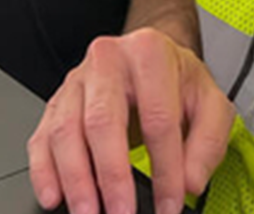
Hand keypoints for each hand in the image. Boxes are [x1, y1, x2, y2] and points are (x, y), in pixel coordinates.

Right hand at [29, 28, 233, 213]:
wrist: (151, 57)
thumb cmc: (178, 81)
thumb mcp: (211, 104)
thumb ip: (207, 144)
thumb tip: (189, 181)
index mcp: (149, 54)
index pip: (157, 119)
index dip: (165, 170)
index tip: (169, 205)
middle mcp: (107, 61)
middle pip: (101, 122)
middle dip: (110, 177)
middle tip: (120, 213)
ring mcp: (76, 81)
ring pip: (65, 130)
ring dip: (74, 180)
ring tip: (87, 212)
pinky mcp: (57, 101)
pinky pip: (42, 136)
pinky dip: (44, 171)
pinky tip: (54, 195)